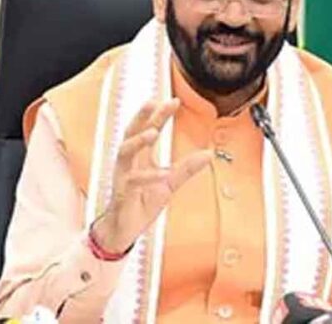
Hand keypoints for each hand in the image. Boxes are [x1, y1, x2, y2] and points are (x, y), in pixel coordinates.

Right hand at [92, 98, 212, 253]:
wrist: (125, 229)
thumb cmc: (142, 203)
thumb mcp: (169, 183)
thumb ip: (187, 168)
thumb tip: (208, 153)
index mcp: (141, 156)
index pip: (149, 128)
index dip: (160, 114)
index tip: (174, 100)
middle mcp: (129, 161)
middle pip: (132, 132)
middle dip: (142, 116)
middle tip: (154, 102)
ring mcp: (123, 175)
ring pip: (125, 151)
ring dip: (138, 140)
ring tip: (152, 132)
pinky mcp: (122, 192)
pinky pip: (133, 181)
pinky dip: (147, 176)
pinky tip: (161, 175)